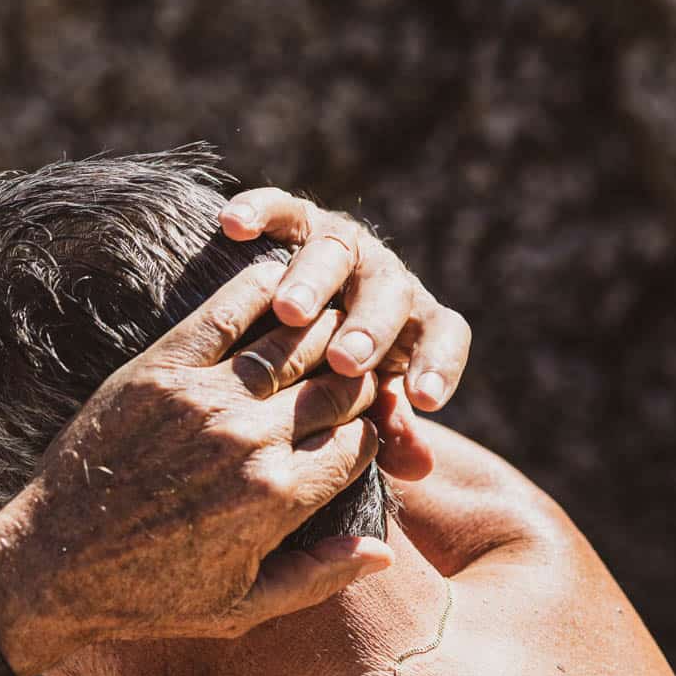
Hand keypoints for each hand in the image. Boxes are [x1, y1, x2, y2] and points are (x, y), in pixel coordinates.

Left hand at [0, 261, 393, 675]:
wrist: (48, 566)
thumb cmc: (145, 597)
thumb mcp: (239, 608)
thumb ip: (318, 578)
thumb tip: (385, 550)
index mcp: (279, 499)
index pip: (359, 440)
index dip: (372, 428)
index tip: (366, 419)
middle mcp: (249, 443)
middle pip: (336, 386)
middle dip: (357, 376)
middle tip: (355, 366)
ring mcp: (201, 401)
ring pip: (291, 342)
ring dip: (320, 326)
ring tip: (329, 319)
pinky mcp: (155, 372)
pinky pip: (221, 314)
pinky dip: (255, 290)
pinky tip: (274, 277)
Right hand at [218, 189, 471, 479]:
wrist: (295, 321)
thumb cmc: (322, 385)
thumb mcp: (354, 411)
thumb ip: (383, 431)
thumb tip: (418, 466)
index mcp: (410, 323)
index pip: (442, 334)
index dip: (437, 363)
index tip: (422, 399)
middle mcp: (381, 277)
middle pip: (389, 291)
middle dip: (370, 326)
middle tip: (347, 361)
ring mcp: (339, 243)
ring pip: (336, 250)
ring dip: (315, 280)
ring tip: (290, 312)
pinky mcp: (295, 218)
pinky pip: (280, 209)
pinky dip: (261, 211)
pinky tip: (233, 228)